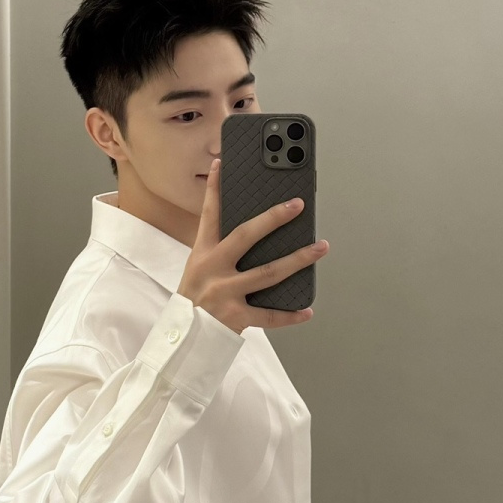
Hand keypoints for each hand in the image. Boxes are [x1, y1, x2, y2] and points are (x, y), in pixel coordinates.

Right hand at [176, 157, 328, 333]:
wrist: (182, 338)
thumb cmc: (195, 299)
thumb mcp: (199, 269)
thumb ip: (221, 252)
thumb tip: (257, 233)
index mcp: (203, 254)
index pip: (210, 215)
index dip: (214, 189)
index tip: (222, 165)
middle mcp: (214, 269)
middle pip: (246, 236)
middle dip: (273, 218)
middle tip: (297, 205)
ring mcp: (225, 293)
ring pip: (268, 272)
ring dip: (298, 259)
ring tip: (320, 248)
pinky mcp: (236, 316)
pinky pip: (269, 316)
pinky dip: (290, 315)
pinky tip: (308, 310)